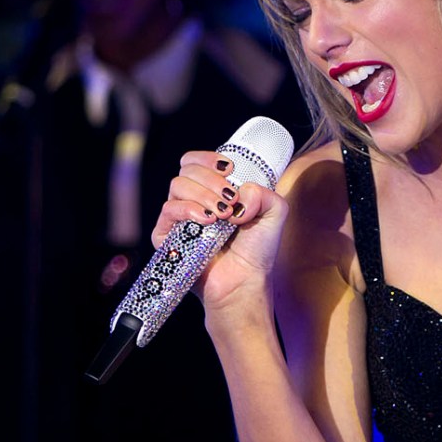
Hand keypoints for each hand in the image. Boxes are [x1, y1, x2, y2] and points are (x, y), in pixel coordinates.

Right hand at [150, 150, 290, 310]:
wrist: (244, 282)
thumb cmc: (257, 251)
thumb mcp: (275, 213)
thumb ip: (266, 192)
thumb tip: (240, 192)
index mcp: (214, 190)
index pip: (197, 161)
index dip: (209, 159)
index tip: (230, 170)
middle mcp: (194, 200)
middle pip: (188, 169)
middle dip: (213, 180)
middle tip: (231, 200)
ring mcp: (179, 217)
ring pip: (178, 185)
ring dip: (204, 194)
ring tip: (223, 215)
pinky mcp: (166, 236)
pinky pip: (168, 209)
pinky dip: (189, 209)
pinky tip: (207, 220)